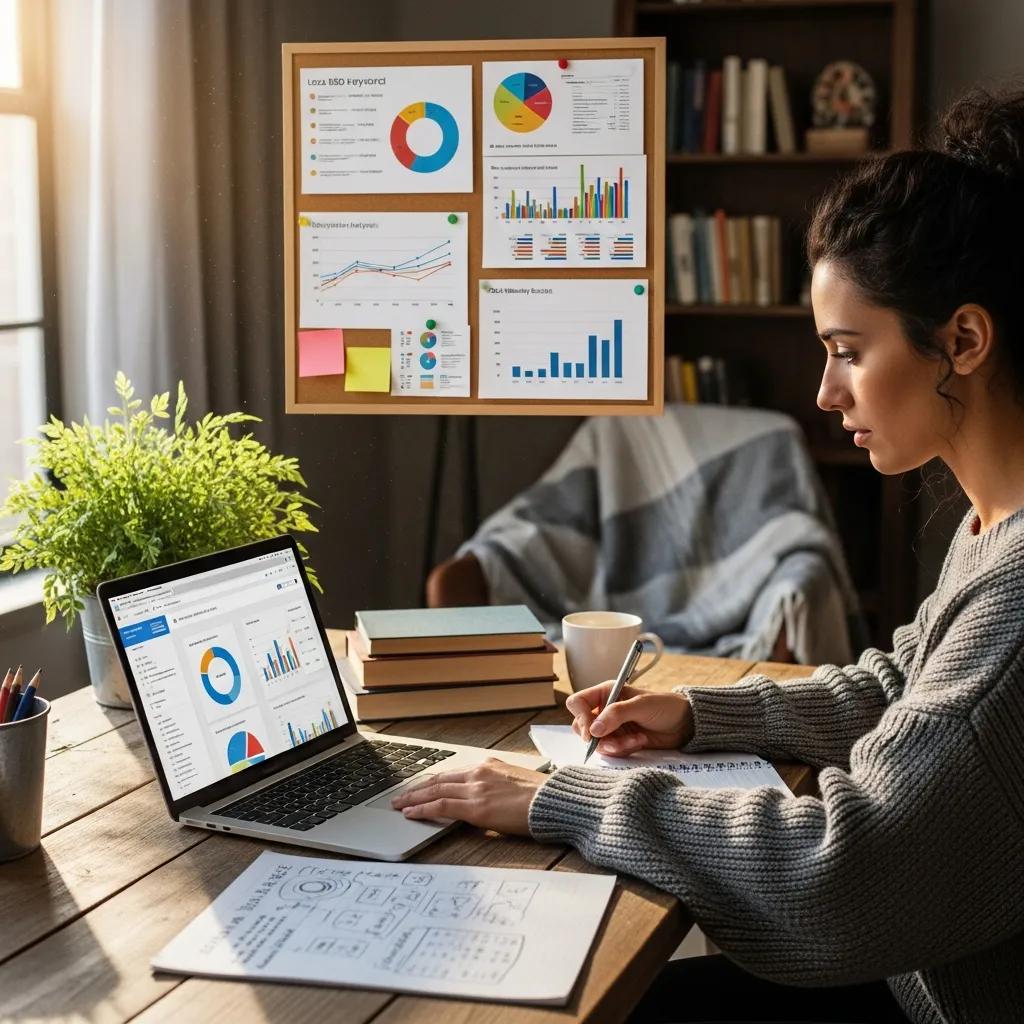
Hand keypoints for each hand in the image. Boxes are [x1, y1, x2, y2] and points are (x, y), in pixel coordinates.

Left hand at [390, 758, 547, 835]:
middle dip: (416, 788)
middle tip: (400, 795)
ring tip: (399, 804)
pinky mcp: (475, 807)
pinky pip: (441, 806)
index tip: (420, 785)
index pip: (452, 773)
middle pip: (438, 779)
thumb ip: (496, 785)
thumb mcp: (515, 782)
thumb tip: (486, 797)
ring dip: (413, 798)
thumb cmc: (542, 796)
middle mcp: (479, 772)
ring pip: (434, 790)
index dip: (432, 780)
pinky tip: (411, 813)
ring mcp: (476, 788)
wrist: (554, 801)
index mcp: (489, 765)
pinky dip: (422, 809)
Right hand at [567, 681, 693, 756]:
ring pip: (596, 742)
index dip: (581, 717)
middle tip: (615, 739)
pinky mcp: (620, 742)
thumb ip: (616, 714)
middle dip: (598, 737)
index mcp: (606, 693)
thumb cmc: (664, 706)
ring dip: (615, 745)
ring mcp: (611, 727)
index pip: (578, 703)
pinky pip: (610, 751)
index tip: (593, 730)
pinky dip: (623, 749)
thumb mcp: (641, 705)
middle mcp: (604, 710)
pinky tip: (640, 741)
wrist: (684, 724)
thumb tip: (593, 730)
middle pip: (582, 726)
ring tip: (636, 740)